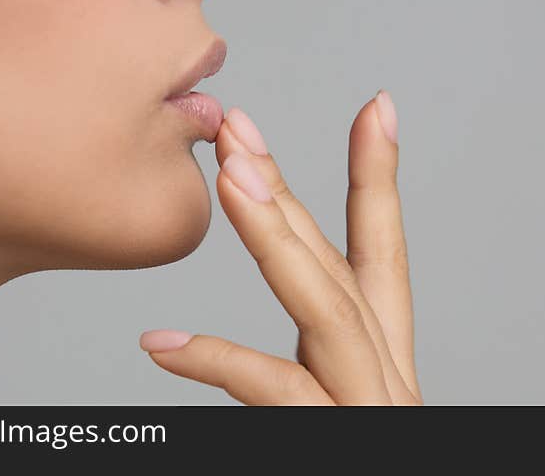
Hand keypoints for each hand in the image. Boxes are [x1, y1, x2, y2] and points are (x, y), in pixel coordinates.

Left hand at [140, 91, 419, 404]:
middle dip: (289, 192)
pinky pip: (279, 390)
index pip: (382, 258)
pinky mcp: (337, 435)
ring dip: (277, 237)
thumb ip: (301, 380)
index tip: (374, 108)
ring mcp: (366, 403)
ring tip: (229, 178)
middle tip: (238, 127)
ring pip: (328, 308)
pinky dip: (221, 361)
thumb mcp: (328, 412)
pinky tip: (162, 343)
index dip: (379, 180)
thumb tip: (223, 363)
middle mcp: (383, 376)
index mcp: (381, 359)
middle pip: (338, 268)